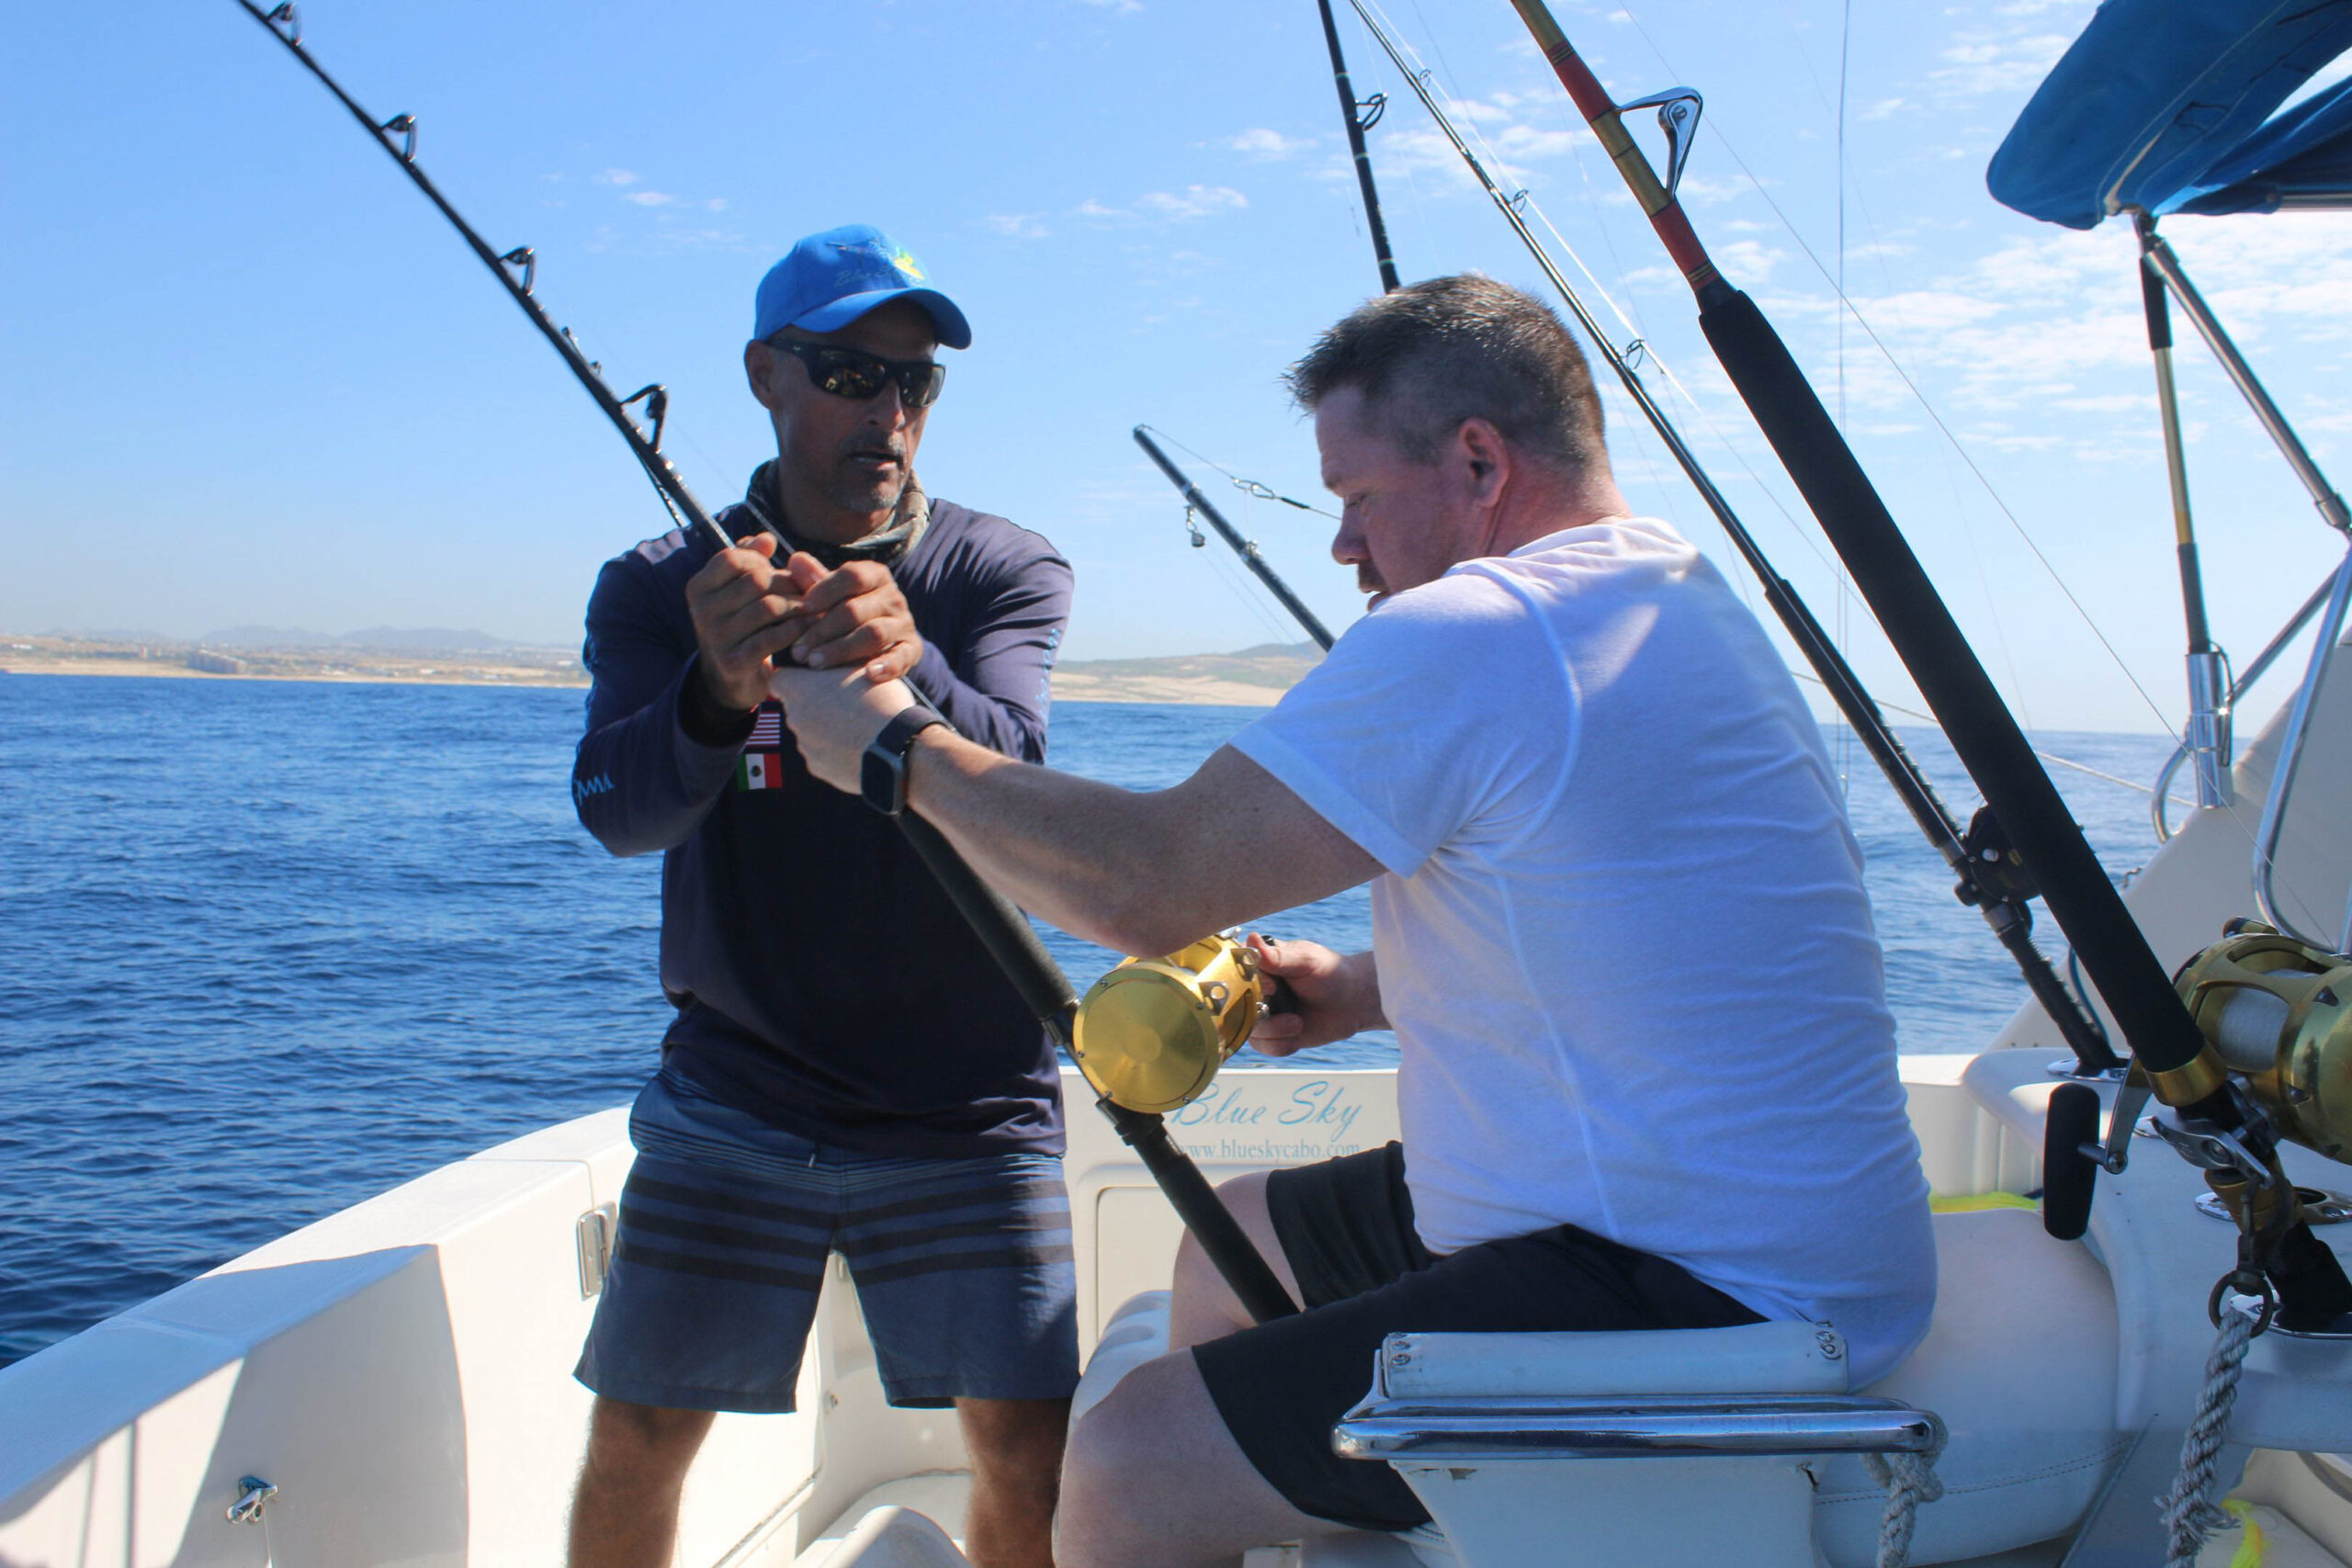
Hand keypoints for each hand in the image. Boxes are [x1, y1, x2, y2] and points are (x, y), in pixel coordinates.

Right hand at [685, 532, 804, 711]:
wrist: (730, 678)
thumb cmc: (740, 623)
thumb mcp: (737, 589)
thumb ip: (749, 559)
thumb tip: (766, 539)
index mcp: (698, 587)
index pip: (734, 558)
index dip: (761, 562)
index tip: (774, 573)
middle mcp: (702, 611)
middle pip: (757, 581)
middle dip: (787, 584)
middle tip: (806, 591)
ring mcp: (716, 638)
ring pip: (769, 607)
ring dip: (797, 606)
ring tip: (812, 608)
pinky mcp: (734, 662)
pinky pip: (773, 637)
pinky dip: (795, 629)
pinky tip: (806, 628)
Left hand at [770, 664, 916, 793]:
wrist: (895, 747)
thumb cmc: (880, 700)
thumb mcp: (860, 666)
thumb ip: (836, 661)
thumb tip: (832, 657)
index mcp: (798, 687)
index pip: (778, 678)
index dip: (794, 677)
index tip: (813, 678)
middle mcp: (794, 716)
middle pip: (796, 706)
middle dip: (814, 703)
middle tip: (845, 701)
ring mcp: (804, 744)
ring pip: (810, 731)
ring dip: (826, 726)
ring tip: (857, 725)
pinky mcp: (817, 767)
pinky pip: (822, 753)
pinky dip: (835, 749)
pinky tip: (857, 745)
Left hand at [785, 557, 924, 681]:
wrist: (883, 641)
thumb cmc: (847, 613)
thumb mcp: (831, 595)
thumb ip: (814, 580)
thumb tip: (796, 559)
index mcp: (875, 576)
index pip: (852, 576)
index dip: (826, 590)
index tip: (803, 608)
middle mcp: (893, 597)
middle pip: (856, 609)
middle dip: (823, 630)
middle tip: (798, 651)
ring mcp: (904, 624)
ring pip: (874, 633)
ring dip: (841, 649)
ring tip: (815, 663)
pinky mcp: (912, 650)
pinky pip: (902, 657)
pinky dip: (887, 665)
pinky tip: (868, 673)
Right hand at [1246, 934, 1375, 1055]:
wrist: (1351, 1003)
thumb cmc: (1330, 973)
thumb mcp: (1306, 962)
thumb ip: (1278, 957)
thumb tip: (1251, 939)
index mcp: (1258, 963)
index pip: (1236, 972)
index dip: (1250, 984)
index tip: (1274, 987)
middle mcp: (1254, 988)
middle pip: (1236, 1005)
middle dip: (1261, 1013)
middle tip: (1283, 1011)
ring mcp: (1260, 1012)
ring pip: (1249, 1029)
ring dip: (1275, 1030)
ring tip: (1297, 1023)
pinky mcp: (1270, 1034)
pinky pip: (1263, 1046)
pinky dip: (1281, 1044)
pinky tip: (1297, 1032)